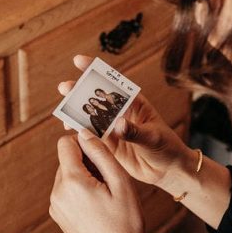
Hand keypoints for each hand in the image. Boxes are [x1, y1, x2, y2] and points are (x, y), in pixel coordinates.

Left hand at [49, 131, 146, 232]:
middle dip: (86, 163)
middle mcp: (56, 193)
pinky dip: (80, 192)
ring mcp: (55, 206)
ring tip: (105, 197)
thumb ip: (100, 153)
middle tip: (109, 182)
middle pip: (67, 160)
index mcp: (71, 182)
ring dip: (84, 177)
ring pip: (67, 175)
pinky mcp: (58, 216)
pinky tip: (98, 207)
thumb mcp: (120, 182)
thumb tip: (84, 133)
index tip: (101, 155)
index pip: (65, 144)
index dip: (84, 143)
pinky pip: (66, 192)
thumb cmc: (125, 222)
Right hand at [58, 55, 197, 191]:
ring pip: (90, 116)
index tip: (79, 61)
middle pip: (97, 98)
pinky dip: (80, 132)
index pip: (113, 82)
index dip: (96, 69)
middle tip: (64, 88)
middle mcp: (120, 113)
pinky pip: (90, 136)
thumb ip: (135, 131)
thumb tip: (118, 124)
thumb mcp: (153, 137)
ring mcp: (112, 128)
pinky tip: (69, 130)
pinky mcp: (108, 145)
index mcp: (134, 102)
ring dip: (76, 112)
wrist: (168, 170)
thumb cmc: (167, 147)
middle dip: (79, 91)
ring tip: (63, 111)